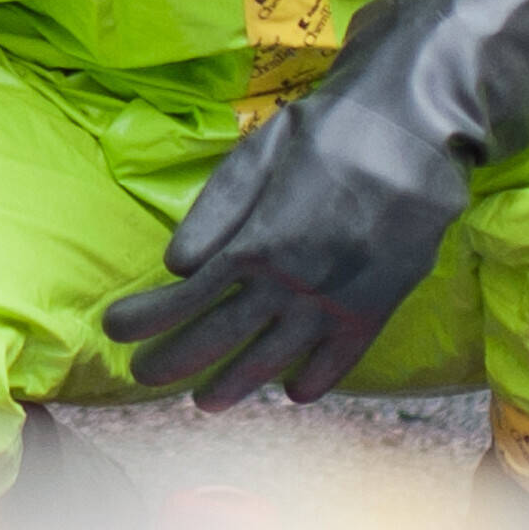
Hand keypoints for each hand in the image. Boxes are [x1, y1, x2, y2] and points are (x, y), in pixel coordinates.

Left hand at [104, 0, 528, 407]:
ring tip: (205, 401)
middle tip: (142, 375)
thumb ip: (216, 210)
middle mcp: (290, 283)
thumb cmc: (330, 130)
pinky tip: (291, 390)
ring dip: (232, 384)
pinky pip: (338, 362)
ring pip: (273, 360)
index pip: (184, 297)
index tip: (114, 330)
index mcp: (256, 241)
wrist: (415, 128)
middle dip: (173, 361)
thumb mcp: (260, 151)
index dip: (145, 319)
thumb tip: (175, 264)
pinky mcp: (375, 309)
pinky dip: (312, 381)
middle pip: (218, 338)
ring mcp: (334, 302)